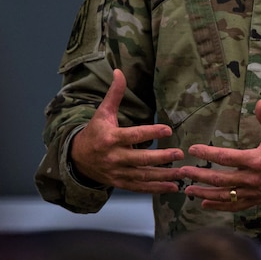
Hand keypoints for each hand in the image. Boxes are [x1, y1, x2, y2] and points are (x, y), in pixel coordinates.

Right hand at [69, 69, 184, 193]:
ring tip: (182, 173)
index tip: (168, 129)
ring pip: (143, 176)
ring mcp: (117, 172)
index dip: (151, 133)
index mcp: (110, 138)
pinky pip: (140, 187)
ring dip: (164, 176)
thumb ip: (114, 94)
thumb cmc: (95, 132)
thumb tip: (119, 71)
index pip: (133, 135)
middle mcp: (114, 157)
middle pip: (140, 159)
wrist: (78, 159)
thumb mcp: (102, 112)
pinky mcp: (121, 183)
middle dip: (161, 158)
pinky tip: (173, 187)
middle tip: (179, 153)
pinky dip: (157, 189)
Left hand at [178, 99, 260, 210]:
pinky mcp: (255, 200)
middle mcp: (252, 179)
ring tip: (187, 189)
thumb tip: (259, 102)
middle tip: (182, 171)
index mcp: (256, 160)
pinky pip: (235, 205)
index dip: (208, 153)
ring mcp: (253, 192)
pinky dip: (219, 206)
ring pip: (224, 195)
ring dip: (204, 193)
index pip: (226, 157)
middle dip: (199, 175)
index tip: (192, 148)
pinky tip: (204, 204)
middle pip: (220, 179)